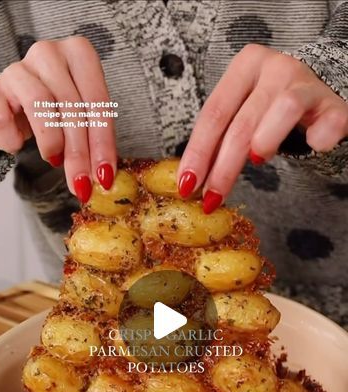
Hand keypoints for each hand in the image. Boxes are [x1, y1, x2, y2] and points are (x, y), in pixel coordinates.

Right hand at [0, 37, 115, 201]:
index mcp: (79, 55)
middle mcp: (49, 54)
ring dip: (51, 142)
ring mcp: (19, 68)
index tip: (104, 176)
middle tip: (81, 183)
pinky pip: (2, 117)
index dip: (102, 143)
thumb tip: (104, 176)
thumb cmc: (53, 112)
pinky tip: (18, 146)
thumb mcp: (80, 121)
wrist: (12, 108)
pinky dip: (12, 139)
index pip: (98, 101)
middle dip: (79, 152)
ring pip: (40, 103)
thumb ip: (94, 140)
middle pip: (71, 106)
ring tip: (53, 159)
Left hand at [178, 44, 347, 212]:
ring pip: (284, 110)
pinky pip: (328, 123)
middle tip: (212, 197)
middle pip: (242, 122)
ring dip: (265, 141)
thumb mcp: (241, 113)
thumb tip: (190, 182)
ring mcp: (308, 84)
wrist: (318, 96)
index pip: (214, 113)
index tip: (186, 186)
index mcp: (246, 66)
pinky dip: (319, 139)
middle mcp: (276, 68)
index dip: (198, 152)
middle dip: (222, 167)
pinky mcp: (334, 105)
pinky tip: (312, 147)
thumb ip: (219, 139)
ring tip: (257, 160)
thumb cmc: (270, 108)